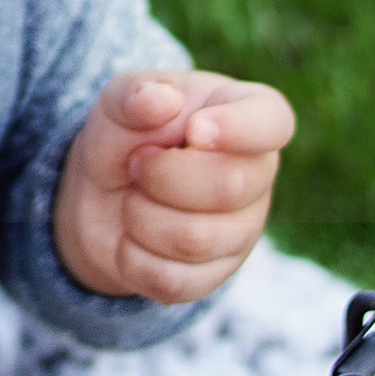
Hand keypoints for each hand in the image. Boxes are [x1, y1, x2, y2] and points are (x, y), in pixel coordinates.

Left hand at [52, 68, 295, 306]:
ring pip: (195, 240)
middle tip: (136, 164)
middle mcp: (258, 174)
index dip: (237, 129)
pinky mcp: (215, 274)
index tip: (194, 130)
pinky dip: (133, 259)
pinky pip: (175, 281)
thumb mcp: (120, 102)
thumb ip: (135, 95)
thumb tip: (162, 101)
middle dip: (161, 176)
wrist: (101, 194)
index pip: (273, 122)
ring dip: (140, 217)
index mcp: (247, 114)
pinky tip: (129, 239)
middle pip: (228, 187)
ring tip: (133, 199)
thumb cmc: (126, 134)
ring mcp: (242, 229)